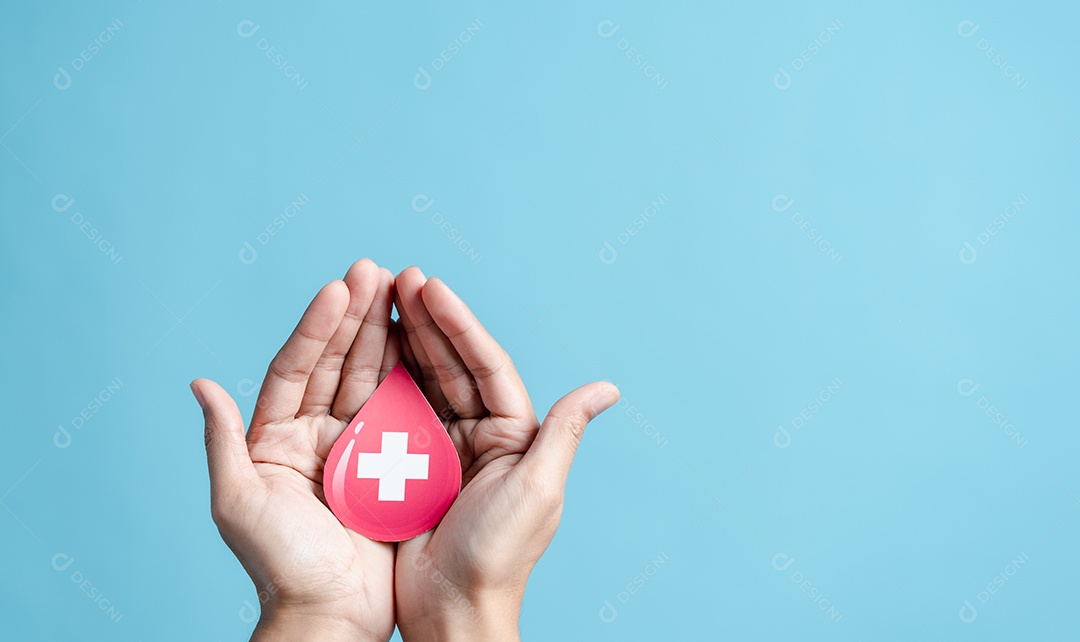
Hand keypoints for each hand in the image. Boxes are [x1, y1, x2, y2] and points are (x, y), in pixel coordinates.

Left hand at [191, 259, 398, 641]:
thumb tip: (200, 384)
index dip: (316, 326)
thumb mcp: (238, 501)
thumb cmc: (280, 565)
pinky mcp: (390, 464)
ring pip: (370, 377)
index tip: (338, 287)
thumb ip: (222, 440)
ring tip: (402, 289)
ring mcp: (354, 447)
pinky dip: (411, 374)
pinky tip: (423, 340)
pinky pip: (402, 410)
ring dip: (384, 333)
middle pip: (336, 362)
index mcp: (275, 439)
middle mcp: (314, 435)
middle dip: (356, 315)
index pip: (295, 368)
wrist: (332, 615)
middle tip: (377, 270)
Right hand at [392, 267, 619, 641]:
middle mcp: (482, 434)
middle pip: (453, 364)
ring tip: (380, 297)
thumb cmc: (500, 556)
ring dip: (404, 339)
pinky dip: (381, 379)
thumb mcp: (538, 489)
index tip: (431, 285)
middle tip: (398, 277)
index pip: (487, 364)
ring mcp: (445, 447)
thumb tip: (609, 388)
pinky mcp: (410, 465)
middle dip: (428, 320)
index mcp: (515, 434)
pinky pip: (396, 412)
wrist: (453, 611)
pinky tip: (364, 348)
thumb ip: (563, 432)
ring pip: (424, 380)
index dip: (460, 323)